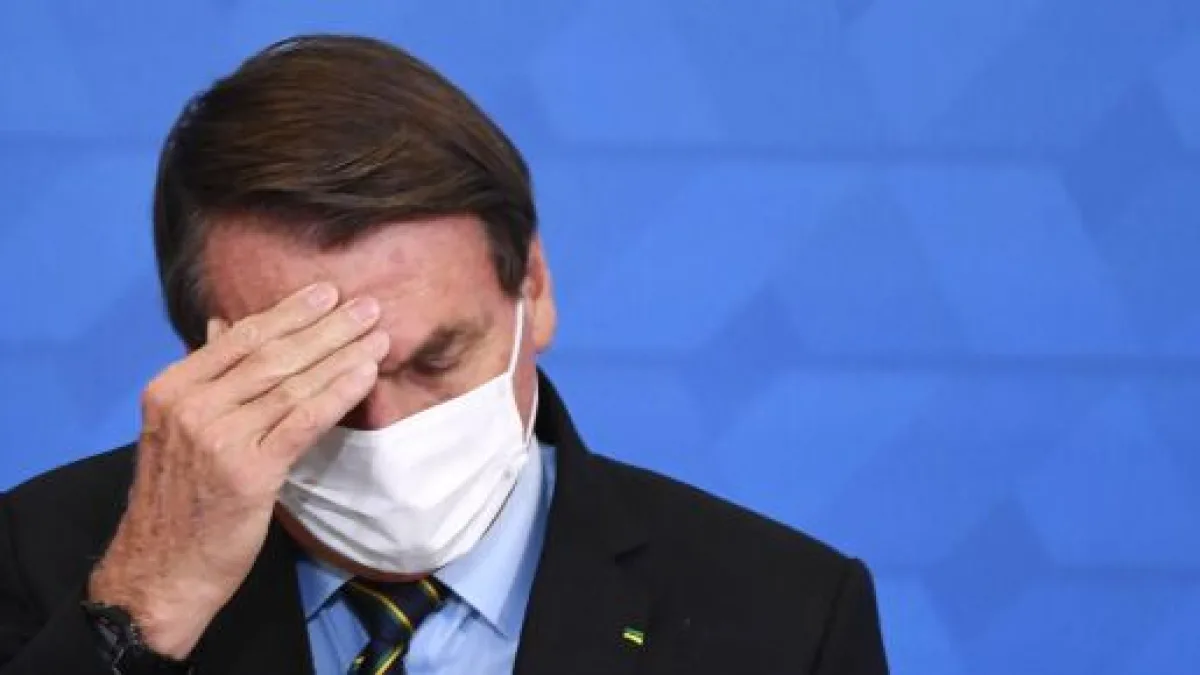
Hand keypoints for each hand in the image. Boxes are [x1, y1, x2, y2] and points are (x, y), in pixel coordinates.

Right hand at [88, 283, 388, 658]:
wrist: (161, 572)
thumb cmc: (178, 502)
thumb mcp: (177, 430)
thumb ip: (205, 378)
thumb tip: (223, 325)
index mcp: (170, 388)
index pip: (240, 338)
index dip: (289, 312)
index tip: (327, 293)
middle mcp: (190, 406)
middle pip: (271, 354)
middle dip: (325, 326)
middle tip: (366, 304)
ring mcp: (218, 438)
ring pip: (292, 383)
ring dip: (341, 353)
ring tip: (377, 333)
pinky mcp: (249, 471)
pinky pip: (303, 420)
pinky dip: (338, 391)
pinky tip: (366, 373)